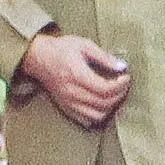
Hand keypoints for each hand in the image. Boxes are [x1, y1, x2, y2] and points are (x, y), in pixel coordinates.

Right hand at [16, 33, 132, 129]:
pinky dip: (98, 114)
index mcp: (77, 75)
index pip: (105, 89)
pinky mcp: (66, 107)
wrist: (38, 58)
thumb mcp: (84, 45)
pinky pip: (86, 119)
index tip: (126, 77)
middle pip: (103, 103)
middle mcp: (72, 92)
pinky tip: (102, 102)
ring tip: (114, 94)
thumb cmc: (61, 49)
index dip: (120, 85)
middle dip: (119, 95)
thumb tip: (122, 66)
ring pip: (97, 115)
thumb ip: (104, 57)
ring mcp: (68, 102)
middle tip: (123, 85)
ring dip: (110, 107)